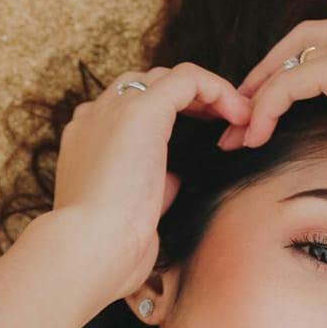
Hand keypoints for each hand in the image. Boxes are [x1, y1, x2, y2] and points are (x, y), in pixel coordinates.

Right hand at [52, 62, 254, 302]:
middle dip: (189, 101)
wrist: (88, 249)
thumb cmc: (107, 247)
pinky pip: (188, 79)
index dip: (169, 117)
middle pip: (147, 86)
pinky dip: (219, 90)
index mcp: (86, 140)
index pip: (127, 109)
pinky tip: (240, 116)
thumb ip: (149, 186)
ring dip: (207, 95)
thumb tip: (173, 179)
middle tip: (223, 127)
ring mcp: (115, 109)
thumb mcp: (130, 210)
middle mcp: (95, 117)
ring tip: (237, 120)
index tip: (201, 139)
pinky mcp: (141, 110)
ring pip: (168, 78)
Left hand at [220, 8, 326, 205]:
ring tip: (238, 129)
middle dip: (267, 71)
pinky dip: (267, 107)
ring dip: (258, 93)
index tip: (272, 103)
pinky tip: (256, 135)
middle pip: (302, 37)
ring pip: (291, 57)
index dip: (296, 66)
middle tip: (241, 108)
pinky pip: (291, 81)